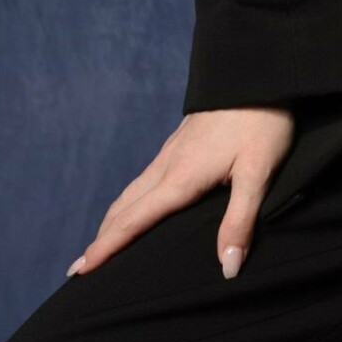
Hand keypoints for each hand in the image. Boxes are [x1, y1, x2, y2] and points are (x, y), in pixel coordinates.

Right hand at [65, 105, 295, 281]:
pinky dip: (130, 200)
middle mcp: (168, 165)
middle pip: (125, 207)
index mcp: (181, 177)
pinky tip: (138, 204)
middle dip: (102, 238)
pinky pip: (145, 178)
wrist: (257, 70)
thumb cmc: (262, 121)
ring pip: (133, 190)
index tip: (80, 271)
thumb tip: (228, 268)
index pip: (134, 220)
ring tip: (102, 242)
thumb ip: (240, 221)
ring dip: (113, 219)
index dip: (106, 247)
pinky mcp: (180, 141)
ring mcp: (172, 151)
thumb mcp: (258, 172)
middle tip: (80, 269)